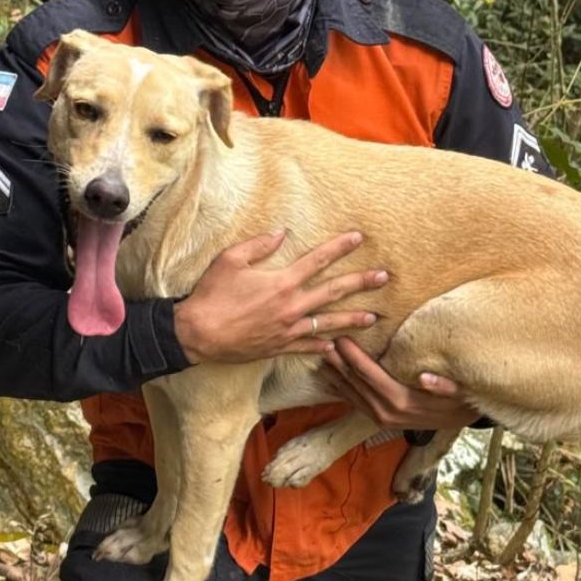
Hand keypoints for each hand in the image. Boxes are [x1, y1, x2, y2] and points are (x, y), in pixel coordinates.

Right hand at [174, 230, 384, 363]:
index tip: (358, 238)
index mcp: (282, 282)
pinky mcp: (279, 347)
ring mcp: (288, 330)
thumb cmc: (210, 295)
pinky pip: (308, 348)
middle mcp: (291, 306)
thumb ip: (258, 245)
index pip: (318, 260)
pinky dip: (323, 347)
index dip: (340, 247)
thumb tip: (282, 232)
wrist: (196, 335)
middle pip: (334, 292)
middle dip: (362, 283)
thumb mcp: (229, 260)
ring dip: (353, 320)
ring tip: (374, 318)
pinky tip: (336, 347)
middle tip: (384, 277)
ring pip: (328, 323)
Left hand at [322, 337, 477, 430]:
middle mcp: (386, 411)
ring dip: (334, 375)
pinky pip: (353, 402)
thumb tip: (426, 376)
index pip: (370, 374)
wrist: (462, 423)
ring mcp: (381, 418)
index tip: (341, 338)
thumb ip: (446, 387)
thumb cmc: (461, 401)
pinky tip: (328, 378)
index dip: (353, 356)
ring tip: (319, 356)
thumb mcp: (461, 393)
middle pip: (355, 382)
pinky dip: (340, 389)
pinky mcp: (379, 420)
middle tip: (322, 340)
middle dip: (338, 361)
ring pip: (350, 393)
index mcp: (401, 400)